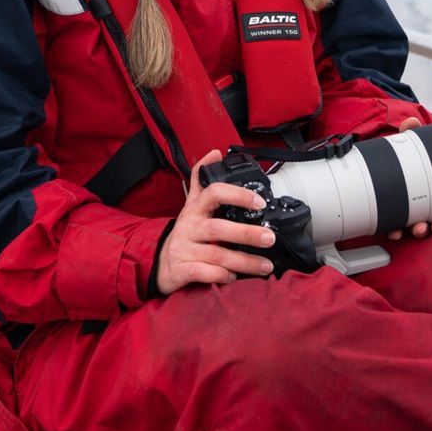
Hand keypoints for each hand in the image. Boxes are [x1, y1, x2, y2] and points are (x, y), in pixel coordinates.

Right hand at [156, 149, 277, 295]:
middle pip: (218, 228)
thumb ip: (202, 178)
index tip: (259, 202)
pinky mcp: (180, 271)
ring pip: (216, 255)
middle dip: (247, 234)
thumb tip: (215, 153)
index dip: (237, 195)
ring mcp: (183, 249)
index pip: (213, 193)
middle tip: (270, 238)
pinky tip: (234, 277)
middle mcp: (188, 227)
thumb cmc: (185, 232)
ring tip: (265, 265)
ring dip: (243, 261)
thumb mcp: (192, 204)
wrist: (161, 263)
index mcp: (195, 209)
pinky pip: (203, 273)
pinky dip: (220, 275)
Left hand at [385, 116, 431, 240]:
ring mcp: (414, 214)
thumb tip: (411, 122)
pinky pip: (399, 229)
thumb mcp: (409, 147)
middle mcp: (431, 207)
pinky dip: (398, 232)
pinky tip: (394, 232)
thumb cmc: (404, 160)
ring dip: (424, 231)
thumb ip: (411, 134)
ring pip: (424, 228)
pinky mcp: (396, 218)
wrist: (383, 164)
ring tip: (420, 228)